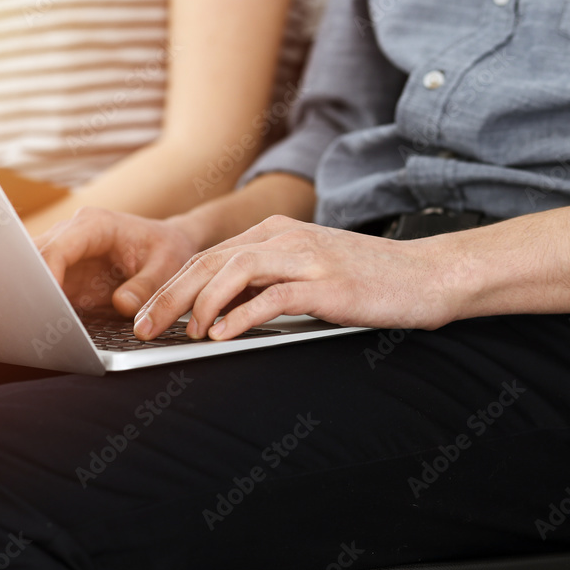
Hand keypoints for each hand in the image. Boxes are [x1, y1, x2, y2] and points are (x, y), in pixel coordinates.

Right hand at [36, 207, 199, 317]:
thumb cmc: (168, 250)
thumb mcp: (166, 268)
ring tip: (34, 325)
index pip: (58, 247)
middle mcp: (72, 235)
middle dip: (29, 286)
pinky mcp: (66, 277)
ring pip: (32, 272)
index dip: (46, 274)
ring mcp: (65, 256)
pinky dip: (41, 306)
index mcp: (95, 225)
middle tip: (32, 318)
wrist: (168, 247)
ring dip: (31, 297)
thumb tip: (122, 305)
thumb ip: (146, 287)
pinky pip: (44, 290)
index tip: (46, 301)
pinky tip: (43, 326)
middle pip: (34, 257)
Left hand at [134, 215, 470, 340]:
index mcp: (273, 234)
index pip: (206, 258)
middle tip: (143, 328)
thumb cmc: (364, 280)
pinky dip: (241, 316)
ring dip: (198, 304)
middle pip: (208, 262)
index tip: (145, 315)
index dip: (169, 288)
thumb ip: (263, 284)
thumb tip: (215, 312)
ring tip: (178, 334)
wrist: (426, 275)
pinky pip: (271, 296)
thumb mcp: (305, 274)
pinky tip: (220, 335)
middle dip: (169, 297)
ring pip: (232, 271)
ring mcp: (305, 257)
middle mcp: (283, 238)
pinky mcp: (326, 282)